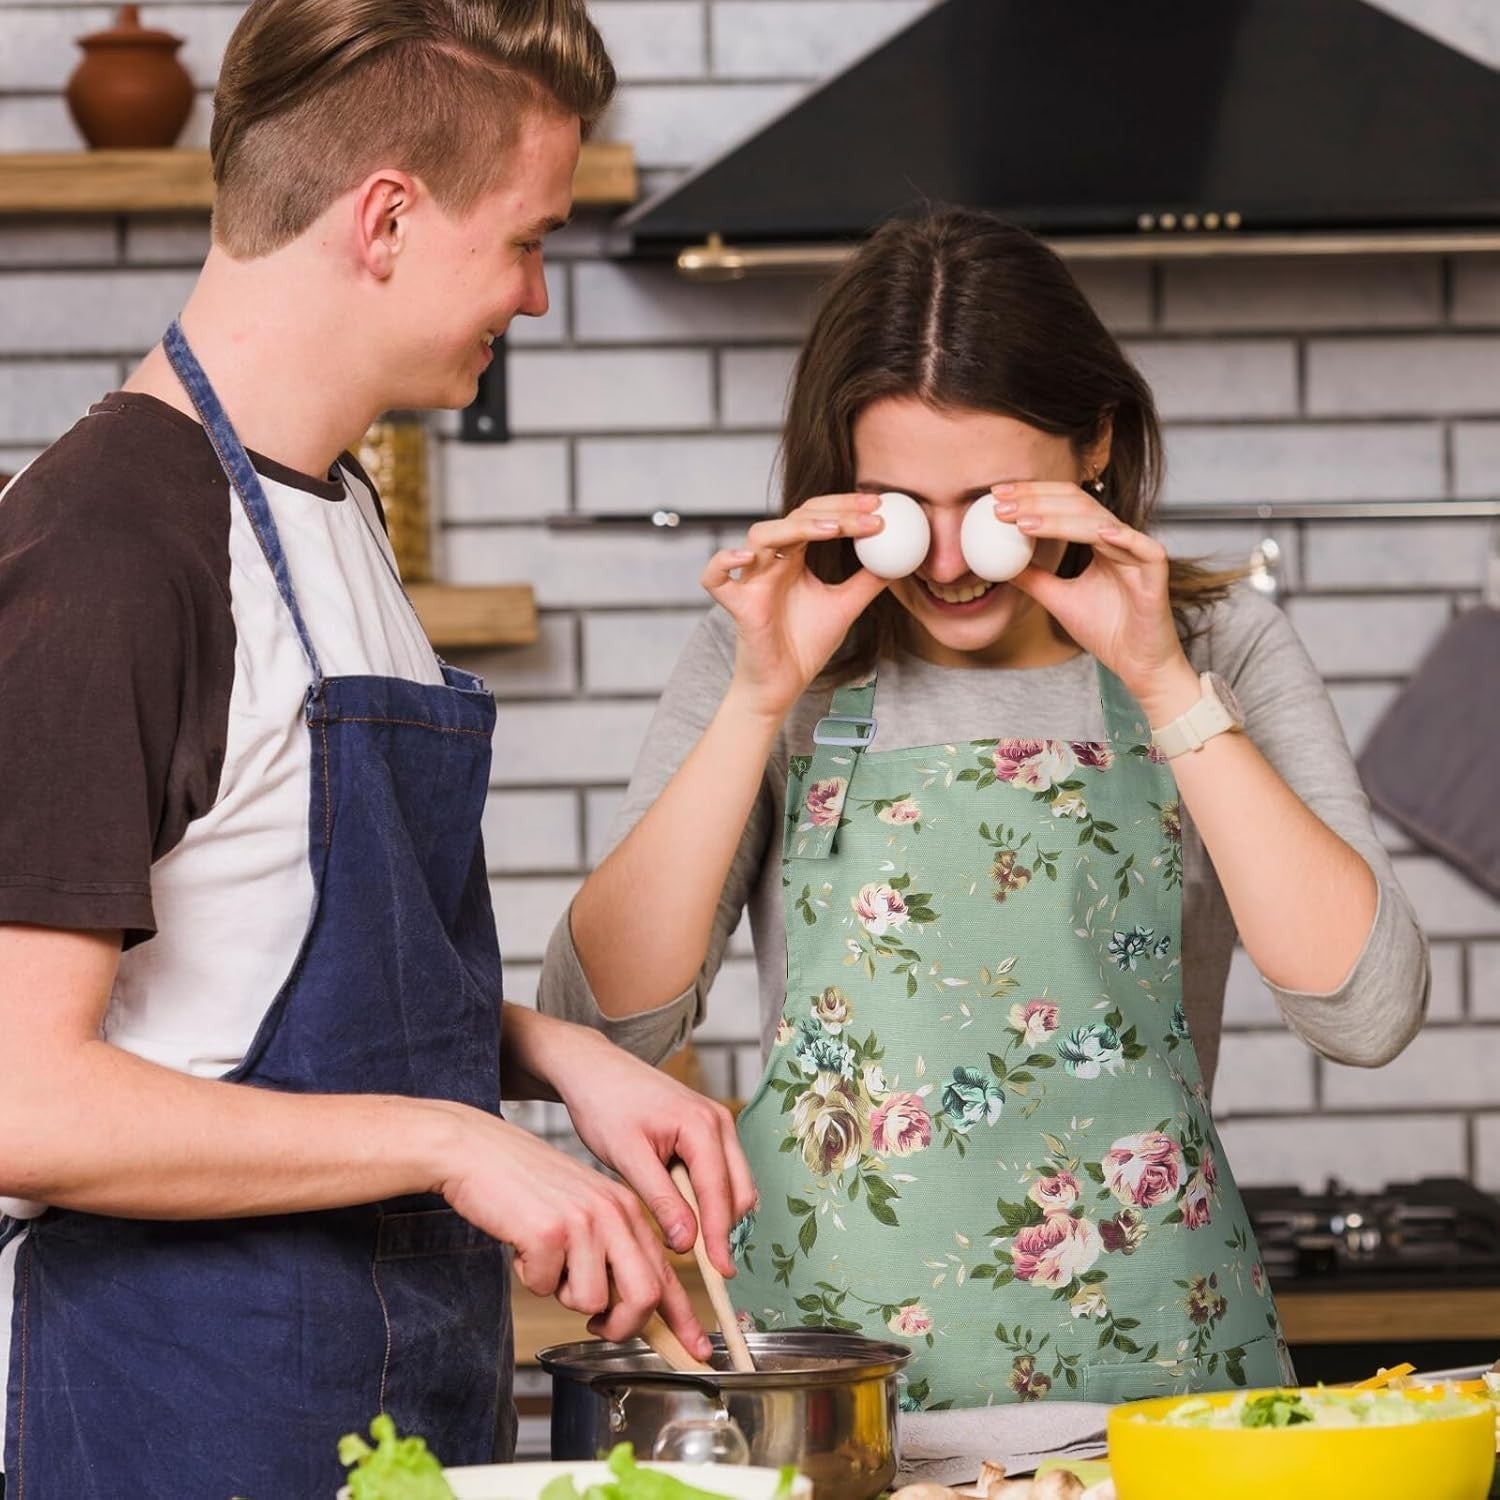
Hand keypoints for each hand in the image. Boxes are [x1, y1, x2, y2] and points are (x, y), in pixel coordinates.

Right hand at [436, 1105, 712, 1356]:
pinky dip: (529, 1276)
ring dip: (561, 1291)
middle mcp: (614, 1213)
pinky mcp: (550, 1232)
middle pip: (644, 1297)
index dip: (684, 1320)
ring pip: (591, 1301)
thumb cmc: (528, 1186)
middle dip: (622, 1328)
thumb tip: (629, 1310)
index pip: (667, 1274)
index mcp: (628, 1210)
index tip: (698, 1352)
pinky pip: (544, 1287)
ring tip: (545, 1256)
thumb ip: (612, 1251)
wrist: (480, 1150)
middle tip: (598, 1328)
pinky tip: (522, 1243)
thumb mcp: (584, 1210)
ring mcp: (584, 1222)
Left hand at [555, 1034, 756, 1280]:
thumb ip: (660, 1199)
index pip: (719, 1193)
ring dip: (716, 1215)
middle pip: (739, 1192)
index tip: (720, 1275)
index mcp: (702, 1125)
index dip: (720, 1238)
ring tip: (680, 1237)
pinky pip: (722, 1173)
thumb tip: (688, 1243)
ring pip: (734, 1185)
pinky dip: (708, 1198)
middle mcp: (720, 1121)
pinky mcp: (709, 1130)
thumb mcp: (627, 1156)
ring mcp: (718, 1123)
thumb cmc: (605, 1105)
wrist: (594, 1070)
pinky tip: (681, 1212)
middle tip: (698, 1265)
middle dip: (723, 1230)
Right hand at [702, 494, 890, 721]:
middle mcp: (771, 562)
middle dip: (834, 511)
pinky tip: (746, 557)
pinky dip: (722, 562)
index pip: (816, 517)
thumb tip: (899, 557)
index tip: (879, 505)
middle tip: (869, 511)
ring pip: (760, 536)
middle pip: (794, 517)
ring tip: (831, 530)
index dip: (846, 506)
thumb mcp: (845, 607)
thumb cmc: (805, 645)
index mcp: (793, 557)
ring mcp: (752, 581)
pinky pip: (715, 579)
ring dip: (795, 527)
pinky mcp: (737, 605)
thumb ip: (868, 581)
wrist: (783, 686)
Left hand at [994, 482, 1199, 720]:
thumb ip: (1034, 579)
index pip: (1063, 506)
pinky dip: (1123, 538)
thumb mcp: (1059, 600)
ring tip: (1024, 522)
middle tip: (1001, 502)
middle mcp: (1117, 539)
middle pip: (1078, 505)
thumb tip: (1002, 565)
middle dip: (1037, 500)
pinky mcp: (1156, 573)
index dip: (1031, 497)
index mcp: (1098, 540)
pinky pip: (1144, 549)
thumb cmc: (1106, 631)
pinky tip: (1098, 533)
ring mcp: (1138, 553)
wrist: (1137, 664)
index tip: (995, 497)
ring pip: (1099, 524)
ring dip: (1060, 520)